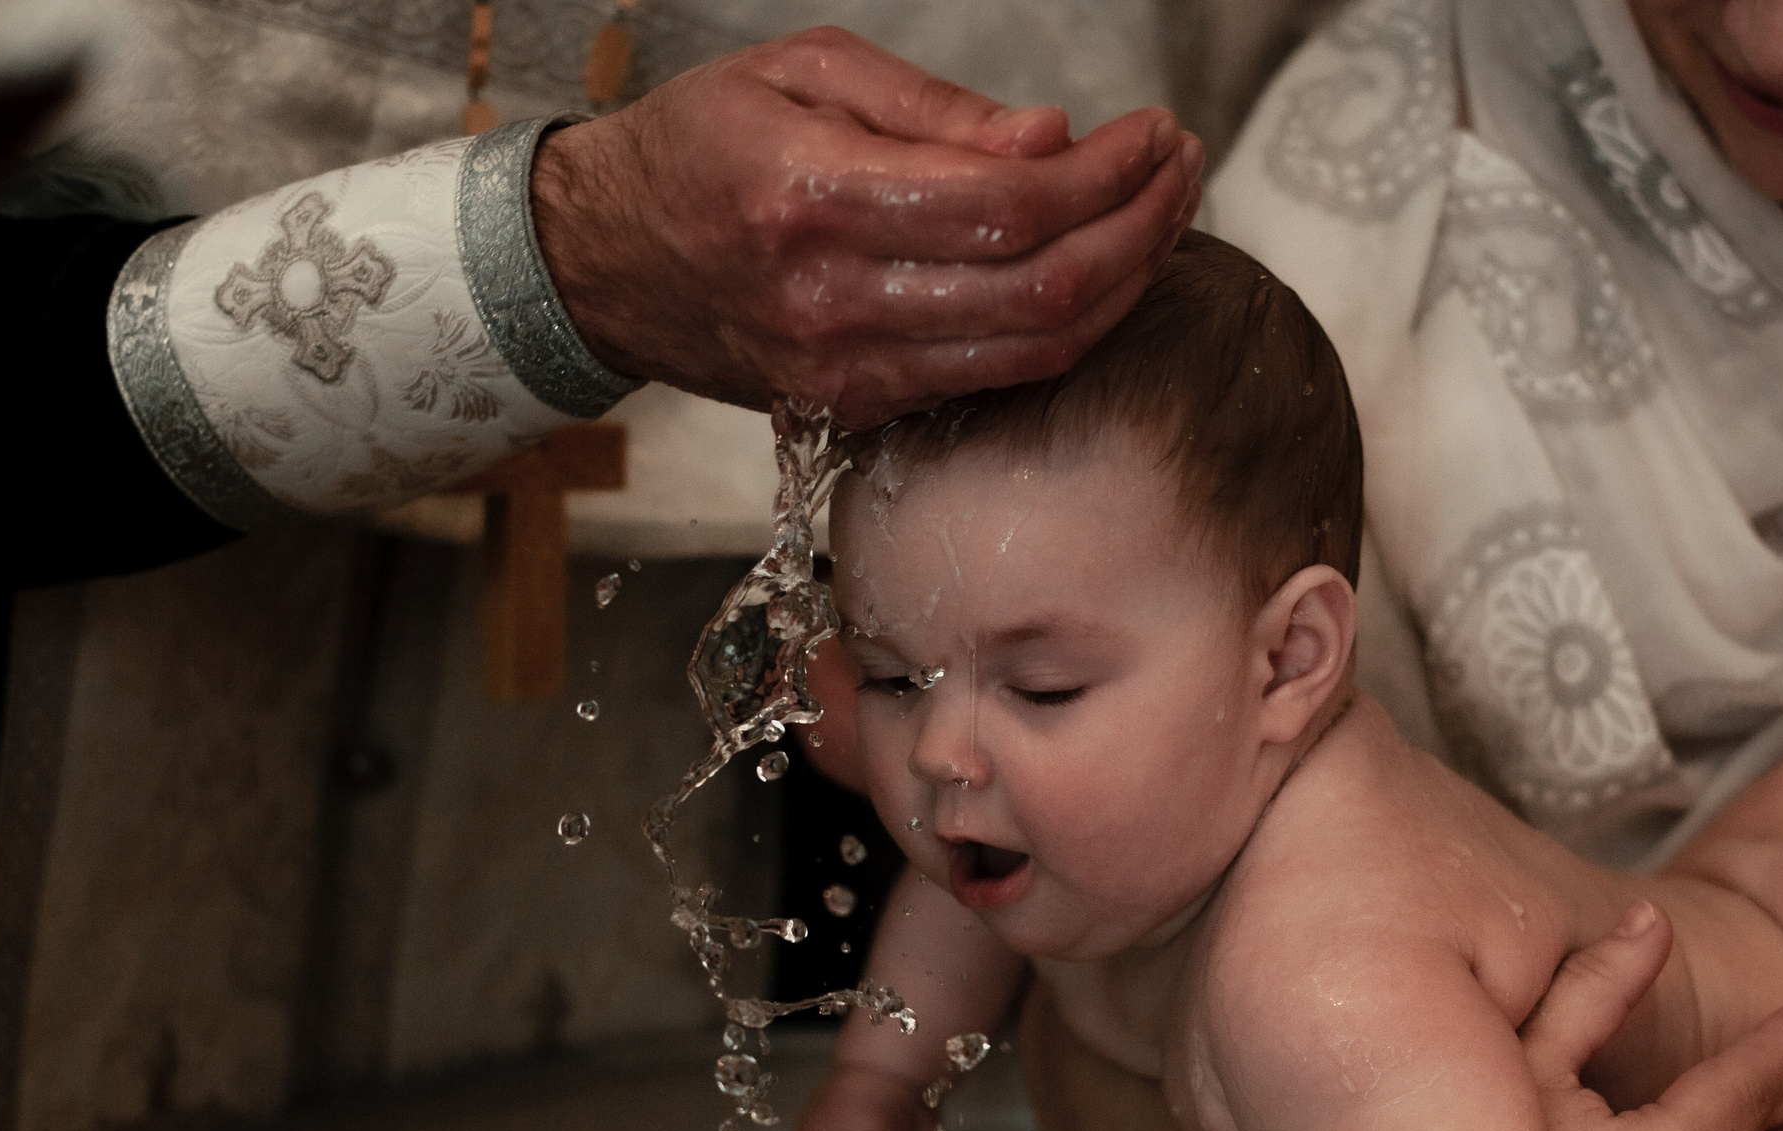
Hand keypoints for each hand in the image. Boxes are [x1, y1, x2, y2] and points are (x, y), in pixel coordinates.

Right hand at [530, 27, 1203, 427]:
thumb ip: (934, 111)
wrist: (603, 260)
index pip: (1010, 204)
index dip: (1108, 174)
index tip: (1153, 133)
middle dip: (1140, 227)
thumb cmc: (700, 145)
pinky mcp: (859, 406)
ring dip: (1124, 284)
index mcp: (817, 198)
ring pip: (1036, 350)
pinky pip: (996, 378)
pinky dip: (1069, 329)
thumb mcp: (803, 72)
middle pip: (1044, 290)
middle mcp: (836, 301)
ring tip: (1160, 214)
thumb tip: (1050, 139)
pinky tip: (1101, 272)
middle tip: (1179, 170)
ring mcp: (849, 370)